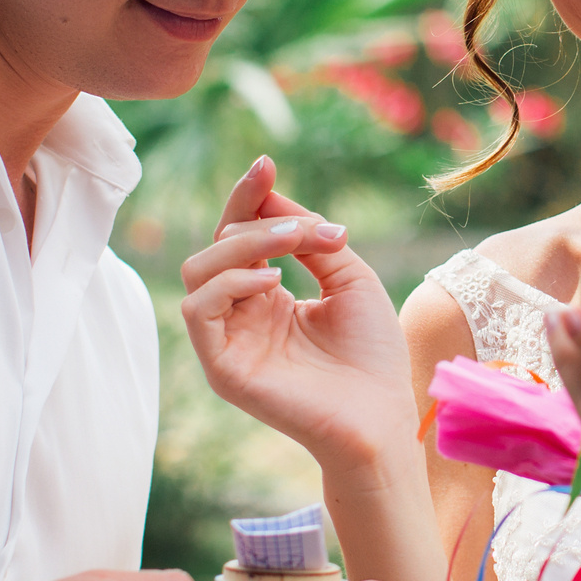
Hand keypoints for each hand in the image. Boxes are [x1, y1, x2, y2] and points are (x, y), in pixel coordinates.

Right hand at [180, 158, 414, 471]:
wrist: (382, 415)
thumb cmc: (372, 355)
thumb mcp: (349, 278)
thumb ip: (311, 238)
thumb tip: (270, 198)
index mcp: (267, 296)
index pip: (241, 236)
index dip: (248, 198)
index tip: (265, 164)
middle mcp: (241, 315)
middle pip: (217, 245)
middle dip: (255, 221)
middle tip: (305, 229)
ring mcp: (228, 342)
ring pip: (199, 270)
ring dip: (244, 246)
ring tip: (290, 248)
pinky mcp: (222, 368)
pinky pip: (197, 310)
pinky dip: (228, 284)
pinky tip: (271, 283)